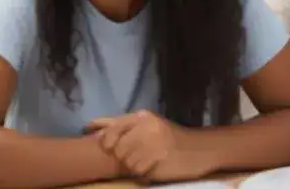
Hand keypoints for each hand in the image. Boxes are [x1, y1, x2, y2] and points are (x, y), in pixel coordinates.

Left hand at [88, 111, 204, 181]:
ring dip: (133, 166)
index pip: (113, 127)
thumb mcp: (145, 125)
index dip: (106, 140)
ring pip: (128, 162)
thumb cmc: (168, 138)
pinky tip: (153, 167)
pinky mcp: (161, 160)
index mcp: (141, 117)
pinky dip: (144, 173)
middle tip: (135, 157)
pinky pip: (140, 172)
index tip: (106, 148)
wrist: (199, 150)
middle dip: (123, 156)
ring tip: (146, 162)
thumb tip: (90, 125)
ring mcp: (155, 143)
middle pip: (118, 148)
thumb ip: (118, 124)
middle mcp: (147, 127)